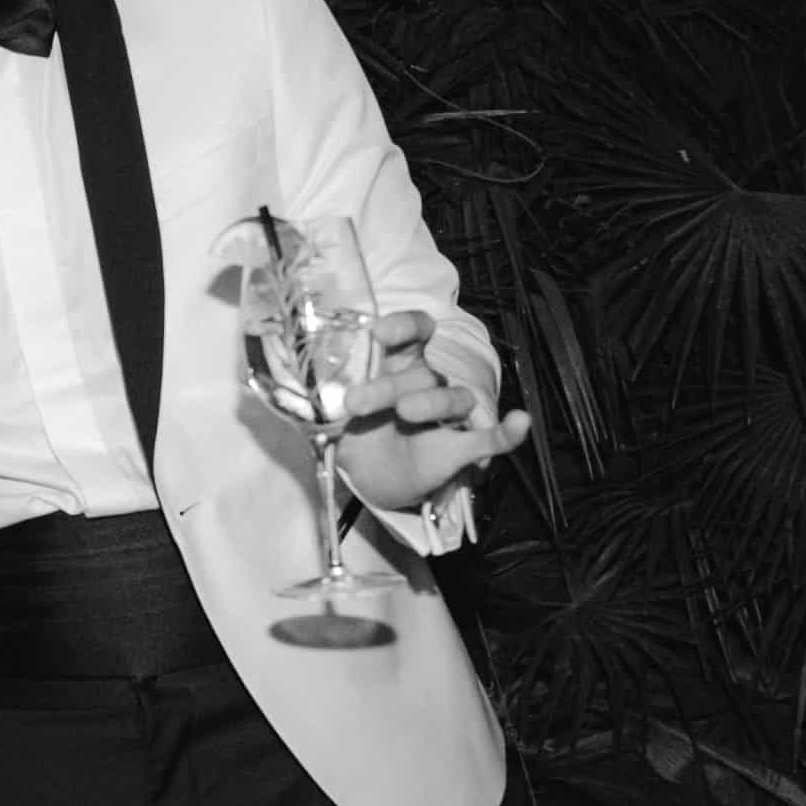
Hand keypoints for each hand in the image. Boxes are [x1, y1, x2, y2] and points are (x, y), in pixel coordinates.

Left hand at [333, 310, 532, 509]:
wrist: (371, 478)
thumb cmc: (357, 430)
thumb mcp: (335, 411)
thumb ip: (322, 396)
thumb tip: (287, 390)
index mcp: (399, 364)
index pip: (415, 333)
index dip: (404, 327)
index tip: (380, 333)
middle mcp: (428, 382)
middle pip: (421, 371)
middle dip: (388, 385)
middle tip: (355, 403)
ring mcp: (448, 415)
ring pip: (453, 398)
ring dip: (432, 403)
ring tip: (406, 413)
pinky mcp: (462, 447)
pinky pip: (491, 437)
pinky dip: (507, 432)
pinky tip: (519, 423)